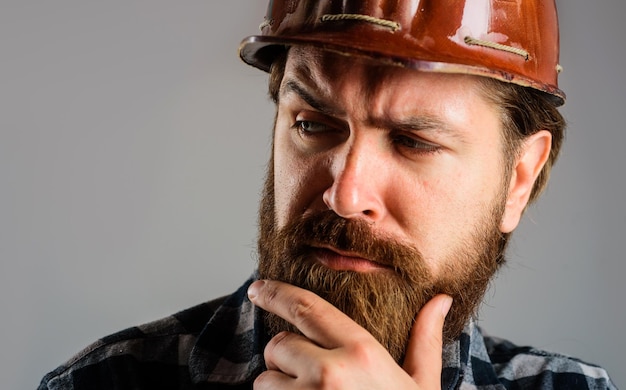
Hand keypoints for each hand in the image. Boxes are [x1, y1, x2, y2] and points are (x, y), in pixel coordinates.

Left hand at [247, 279, 451, 388]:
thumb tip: (441, 300)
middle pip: (278, 345)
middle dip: (284, 356)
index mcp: (360, 352)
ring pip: (265, 382)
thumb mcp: (421, 386)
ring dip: (278, 389)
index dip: (276, 293)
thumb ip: (424, 341)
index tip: (258, 288)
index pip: (306, 308)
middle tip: (306, 374)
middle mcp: (328, 373)